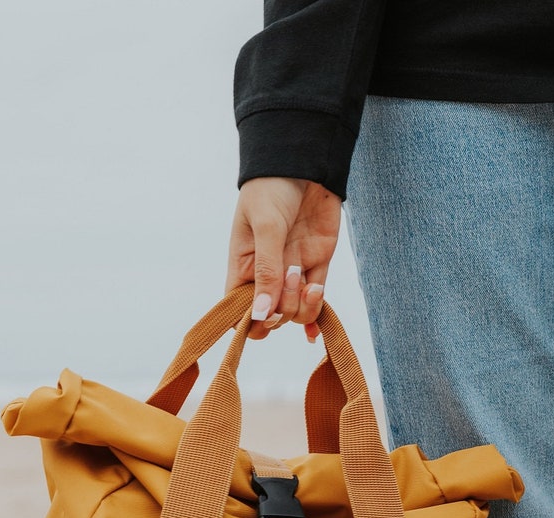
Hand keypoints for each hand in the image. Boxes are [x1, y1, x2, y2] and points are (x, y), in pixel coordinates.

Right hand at [225, 177, 341, 340]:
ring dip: (301, 305)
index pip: (236, 309)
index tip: (263, 313)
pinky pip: (315, 301)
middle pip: (270, 316)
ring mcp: (292, 271)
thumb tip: (261, 314)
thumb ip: (266, 271)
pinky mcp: (316, 266)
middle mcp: (265, 274)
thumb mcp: (266, 227)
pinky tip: (316, 312)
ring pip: (294, 313)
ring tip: (306, 279)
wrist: (305, 161)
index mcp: (242, 266)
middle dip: (281, 307)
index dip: (249, 321)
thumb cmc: (273, 188)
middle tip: (290, 274)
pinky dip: (317, 311)